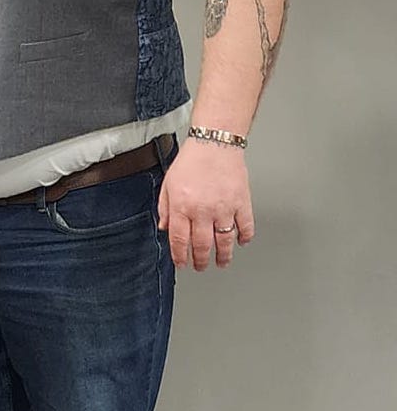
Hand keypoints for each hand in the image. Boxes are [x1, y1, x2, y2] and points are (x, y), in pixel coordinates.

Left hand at [157, 140, 254, 269]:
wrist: (215, 144)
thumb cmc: (191, 162)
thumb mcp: (168, 185)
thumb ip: (164, 208)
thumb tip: (164, 228)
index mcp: (182, 206)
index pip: (179, 240)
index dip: (180, 256)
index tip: (182, 263)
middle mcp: (202, 210)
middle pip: (202, 245)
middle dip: (200, 260)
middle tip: (200, 266)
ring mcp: (224, 208)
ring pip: (224, 241)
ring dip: (223, 256)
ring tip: (221, 262)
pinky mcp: (242, 203)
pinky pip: (245, 226)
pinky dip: (244, 237)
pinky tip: (241, 242)